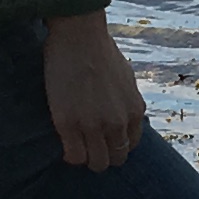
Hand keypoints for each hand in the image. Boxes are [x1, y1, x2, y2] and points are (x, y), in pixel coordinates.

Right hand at [41, 13, 147, 171]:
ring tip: (75, 144)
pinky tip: (64, 141)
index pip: (129, 146)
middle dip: (102, 155)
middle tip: (87, 144)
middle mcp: (118, 123)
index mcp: (134, 111)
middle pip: (115, 160)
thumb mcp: (125, 78)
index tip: (101, 139)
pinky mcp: (68, 124)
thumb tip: (122, 114)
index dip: (114, 145)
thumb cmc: (100, 50)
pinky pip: (74, 157)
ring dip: (86, 158)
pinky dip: (69, 155)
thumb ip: (126, 101)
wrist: (79, 35)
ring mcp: (93, 125)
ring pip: (96, 163)